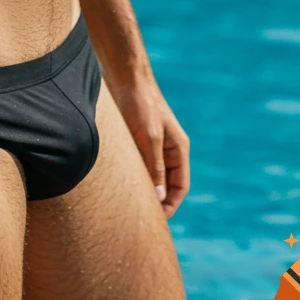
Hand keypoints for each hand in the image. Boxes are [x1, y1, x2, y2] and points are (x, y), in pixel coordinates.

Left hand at [108, 71, 189, 218]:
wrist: (125, 77)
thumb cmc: (140, 104)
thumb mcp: (149, 137)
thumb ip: (155, 166)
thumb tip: (159, 198)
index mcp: (178, 149)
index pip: (180, 186)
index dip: (170, 205)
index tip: (157, 221)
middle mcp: (168, 150)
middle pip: (166, 184)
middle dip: (157, 202)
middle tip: (141, 220)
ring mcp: (153, 145)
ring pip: (151, 176)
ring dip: (143, 190)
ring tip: (129, 207)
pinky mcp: (137, 140)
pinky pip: (138, 165)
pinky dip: (133, 177)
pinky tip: (120, 187)